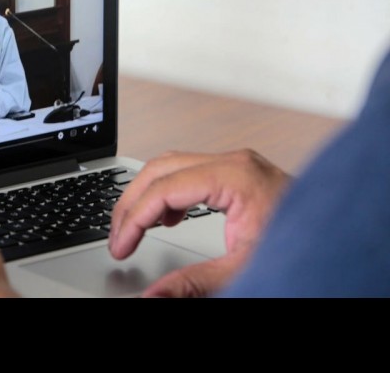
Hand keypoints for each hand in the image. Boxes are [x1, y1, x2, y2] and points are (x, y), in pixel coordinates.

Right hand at [108, 149, 290, 297]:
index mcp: (233, 176)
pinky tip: (164, 218)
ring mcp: (235, 163)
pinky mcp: (237, 172)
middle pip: (159, 169)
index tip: (120, 245)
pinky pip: (187, 171)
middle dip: (131, 203)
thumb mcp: (243, 270)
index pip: (163, 189)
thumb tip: (153, 297)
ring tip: (131, 229)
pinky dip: (167, 193)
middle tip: (117, 238)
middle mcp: (232, 161)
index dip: (133, 218)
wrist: (342, 236)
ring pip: (169, 166)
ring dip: (146, 195)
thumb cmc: (306, 248)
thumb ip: (193, 284)